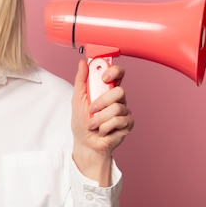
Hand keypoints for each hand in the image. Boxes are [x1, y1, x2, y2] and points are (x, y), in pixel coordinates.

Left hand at [71, 60, 133, 185]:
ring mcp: (124, 111)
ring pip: (117, 107)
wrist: (85, 143)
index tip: (104, 78)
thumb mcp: (77, 99)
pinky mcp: (128, 123)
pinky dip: (105, 127)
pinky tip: (102, 131)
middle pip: (120, 91)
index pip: (117, 73)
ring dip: (100, 118)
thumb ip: (81, 81)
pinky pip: (118, 120)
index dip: (114, 71)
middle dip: (102, 102)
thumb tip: (82, 63)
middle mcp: (118, 99)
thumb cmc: (81, 122)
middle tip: (92, 110)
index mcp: (107, 90)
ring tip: (93, 124)